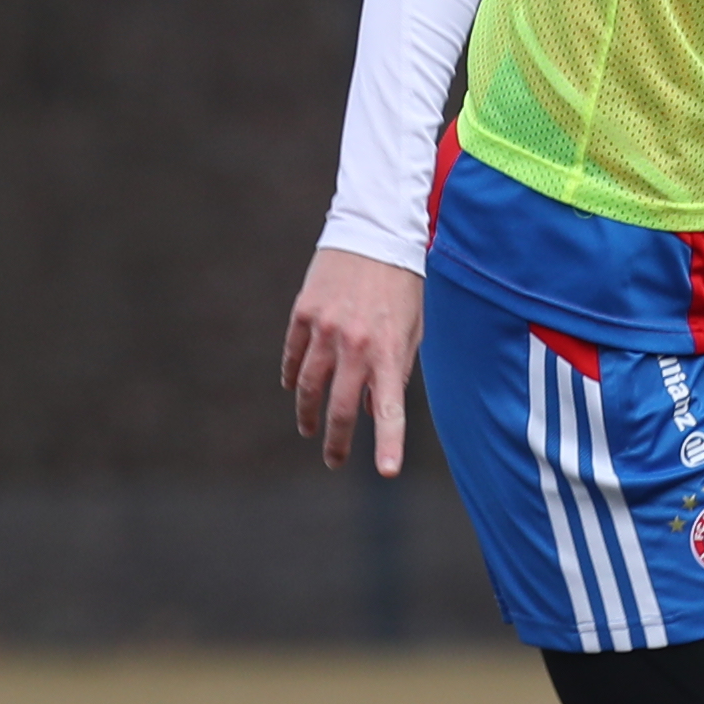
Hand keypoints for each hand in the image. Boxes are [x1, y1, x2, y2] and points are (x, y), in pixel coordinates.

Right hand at [284, 246, 428, 475]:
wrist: (374, 232)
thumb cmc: (401, 286)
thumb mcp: (410, 330)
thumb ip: (393, 371)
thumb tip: (367, 409)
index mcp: (388, 350)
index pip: (389, 408)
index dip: (387, 443)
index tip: (386, 471)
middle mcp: (355, 344)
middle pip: (338, 408)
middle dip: (335, 441)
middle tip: (334, 460)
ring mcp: (325, 329)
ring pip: (309, 386)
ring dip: (309, 414)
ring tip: (310, 428)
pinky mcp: (304, 313)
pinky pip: (294, 356)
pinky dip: (294, 377)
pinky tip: (296, 389)